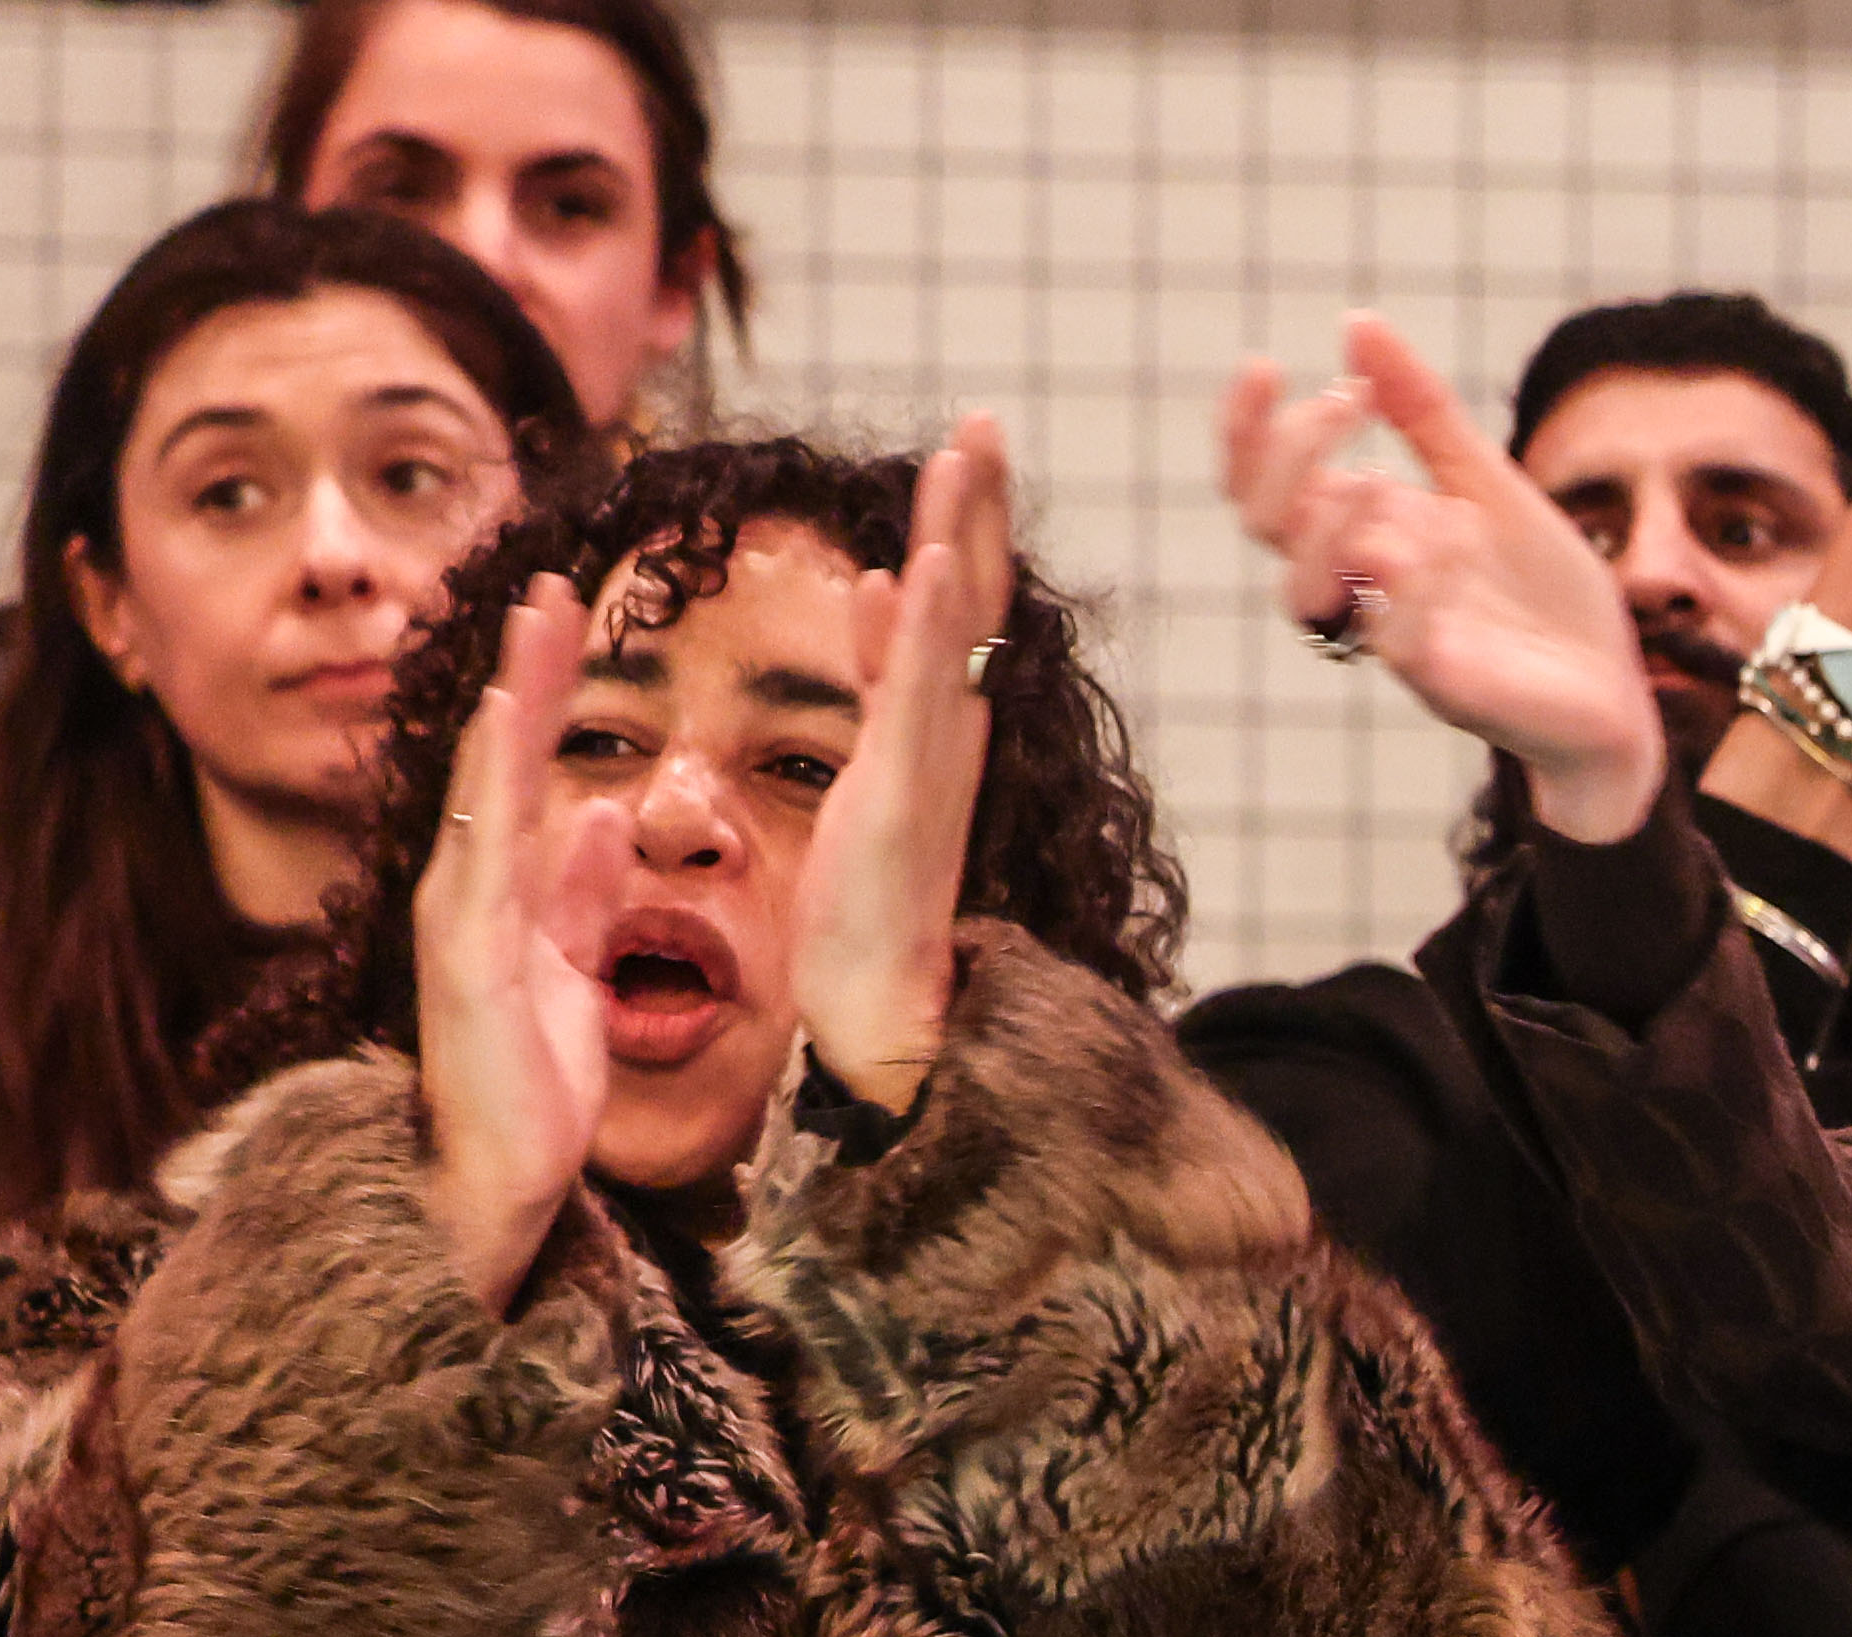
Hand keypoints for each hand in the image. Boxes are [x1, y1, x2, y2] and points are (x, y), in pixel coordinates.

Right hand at [408, 582, 615, 1301]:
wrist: (498, 1171)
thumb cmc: (534, 1075)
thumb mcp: (578, 964)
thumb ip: (586, 891)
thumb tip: (608, 811)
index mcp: (504, 885)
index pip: (526, 763)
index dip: (547, 687)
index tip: (572, 611)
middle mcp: (469, 886)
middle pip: (498, 755)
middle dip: (524, 669)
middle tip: (551, 581)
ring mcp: (461, 921)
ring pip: (482, 795)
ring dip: (508, 712)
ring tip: (533, 634)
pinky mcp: (468, 965)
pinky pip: (485, 870)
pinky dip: (501, 807)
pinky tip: (524, 756)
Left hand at [782, 413, 1013, 1127]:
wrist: (879, 1002)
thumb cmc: (866, 902)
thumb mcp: (867, 763)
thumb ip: (881, 679)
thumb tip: (877, 591)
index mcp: (933, 721)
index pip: (955, 602)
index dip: (963, 520)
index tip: (965, 445)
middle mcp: (947, 731)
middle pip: (974, 595)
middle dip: (977, 504)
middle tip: (984, 420)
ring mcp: (932, 760)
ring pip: (957, 627)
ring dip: (964, 535)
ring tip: (967, 454)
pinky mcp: (904, 792)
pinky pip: (921, 693)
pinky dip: (935, 625)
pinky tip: (937, 559)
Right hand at [1224, 311, 1675, 843]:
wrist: (1618, 688)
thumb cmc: (1544, 594)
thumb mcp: (1488, 481)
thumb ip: (1424, 413)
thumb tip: (1359, 322)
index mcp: (1362, 532)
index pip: (1259, 485)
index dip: (1242, 428)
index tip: (1265, 365)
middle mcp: (1364, 584)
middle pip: (1263, 525)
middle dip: (1287, 453)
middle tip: (1349, 401)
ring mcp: (1397, 637)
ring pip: (1304, 596)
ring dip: (1331, 526)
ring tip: (1386, 481)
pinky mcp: (1445, 686)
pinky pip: (1394, 643)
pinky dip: (1417, 583)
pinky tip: (1460, 536)